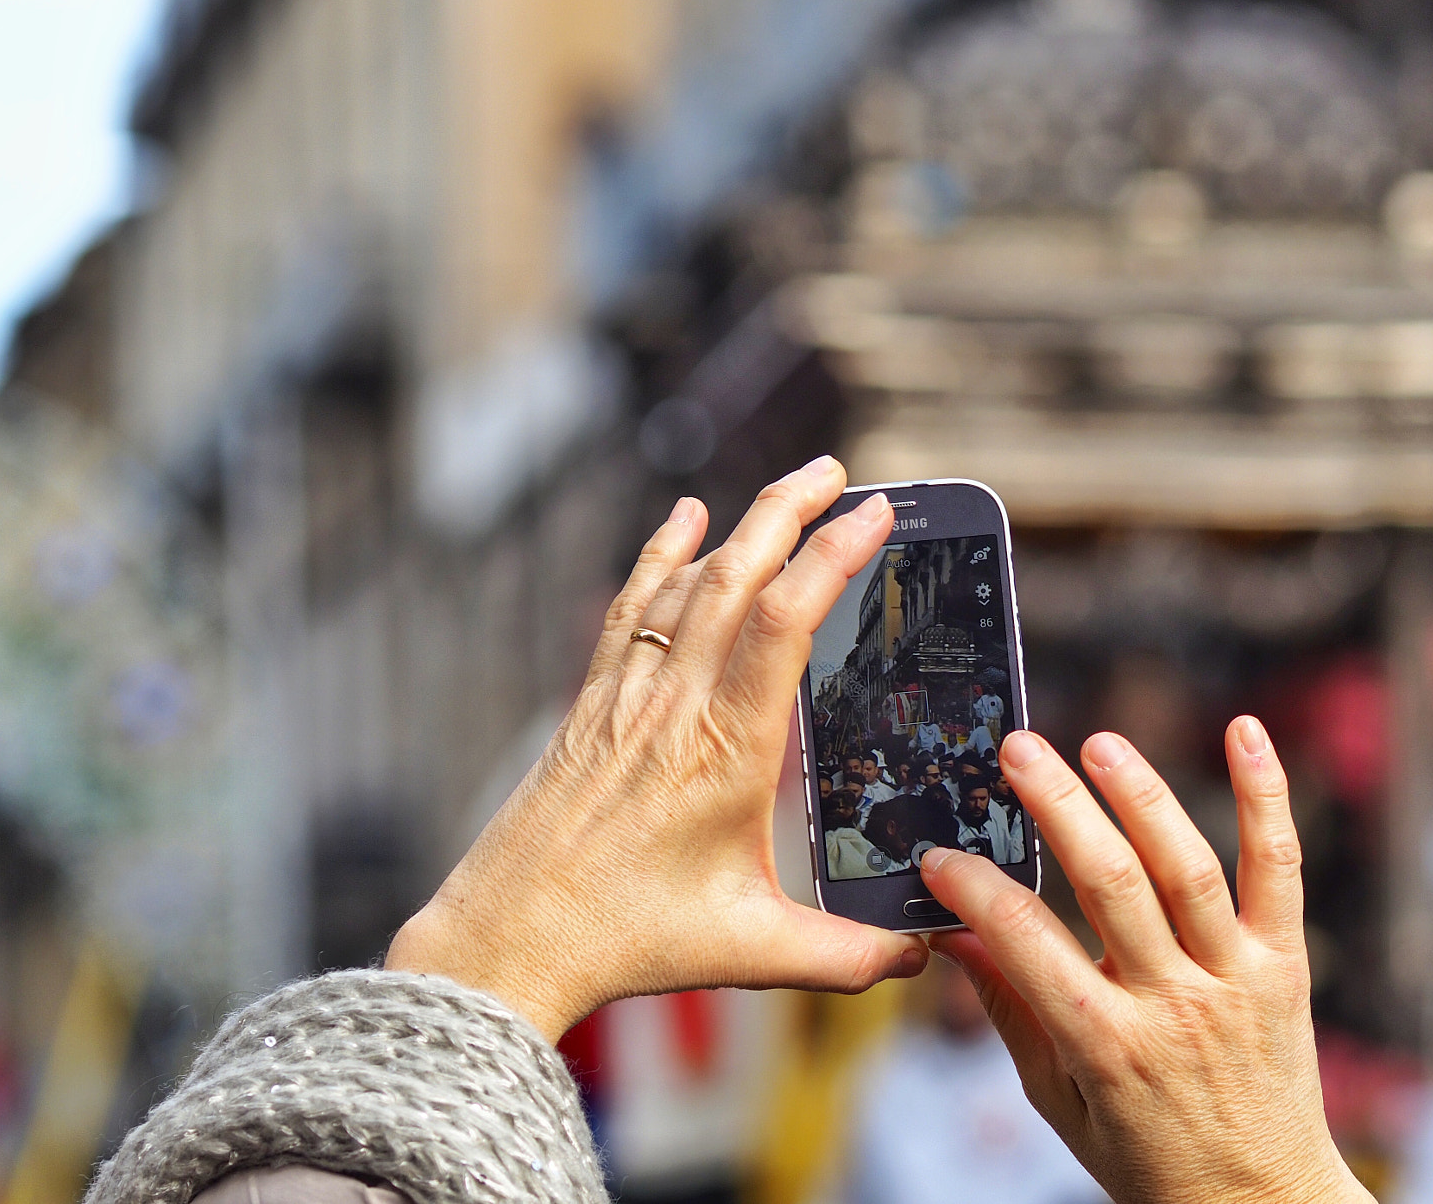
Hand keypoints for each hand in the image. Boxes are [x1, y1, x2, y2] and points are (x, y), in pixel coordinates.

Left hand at [387, 456, 926, 1038]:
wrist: (509, 937)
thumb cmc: (625, 940)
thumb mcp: (752, 952)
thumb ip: (846, 956)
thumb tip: (923, 954)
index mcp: (726, 752)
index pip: (785, 624)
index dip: (832, 556)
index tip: (874, 515)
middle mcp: (676, 707)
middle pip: (737, 576)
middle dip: (790, 511)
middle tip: (840, 475)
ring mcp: (628, 697)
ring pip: (687, 584)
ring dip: (740, 527)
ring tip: (788, 494)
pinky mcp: (592, 704)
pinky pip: (631, 609)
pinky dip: (661, 557)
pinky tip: (684, 519)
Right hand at [921, 719, 1368, 1203]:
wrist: (1260, 1203)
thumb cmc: (1148, 1158)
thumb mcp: (1059, 1102)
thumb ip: (1011, 1011)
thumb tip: (952, 934)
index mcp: (1109, 1045)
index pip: (1031, 946)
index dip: (978, 891)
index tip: (940, 853)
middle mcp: (1177, 1004)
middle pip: (1114, 885)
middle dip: (1058, 808)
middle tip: (1016, 751)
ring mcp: (1237, 979)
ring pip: (1190, 869)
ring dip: (1141, 795)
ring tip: (1097, 743)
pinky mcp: (1286, 963)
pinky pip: (1279, 871)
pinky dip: (1265, 799)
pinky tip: (1244, 733)